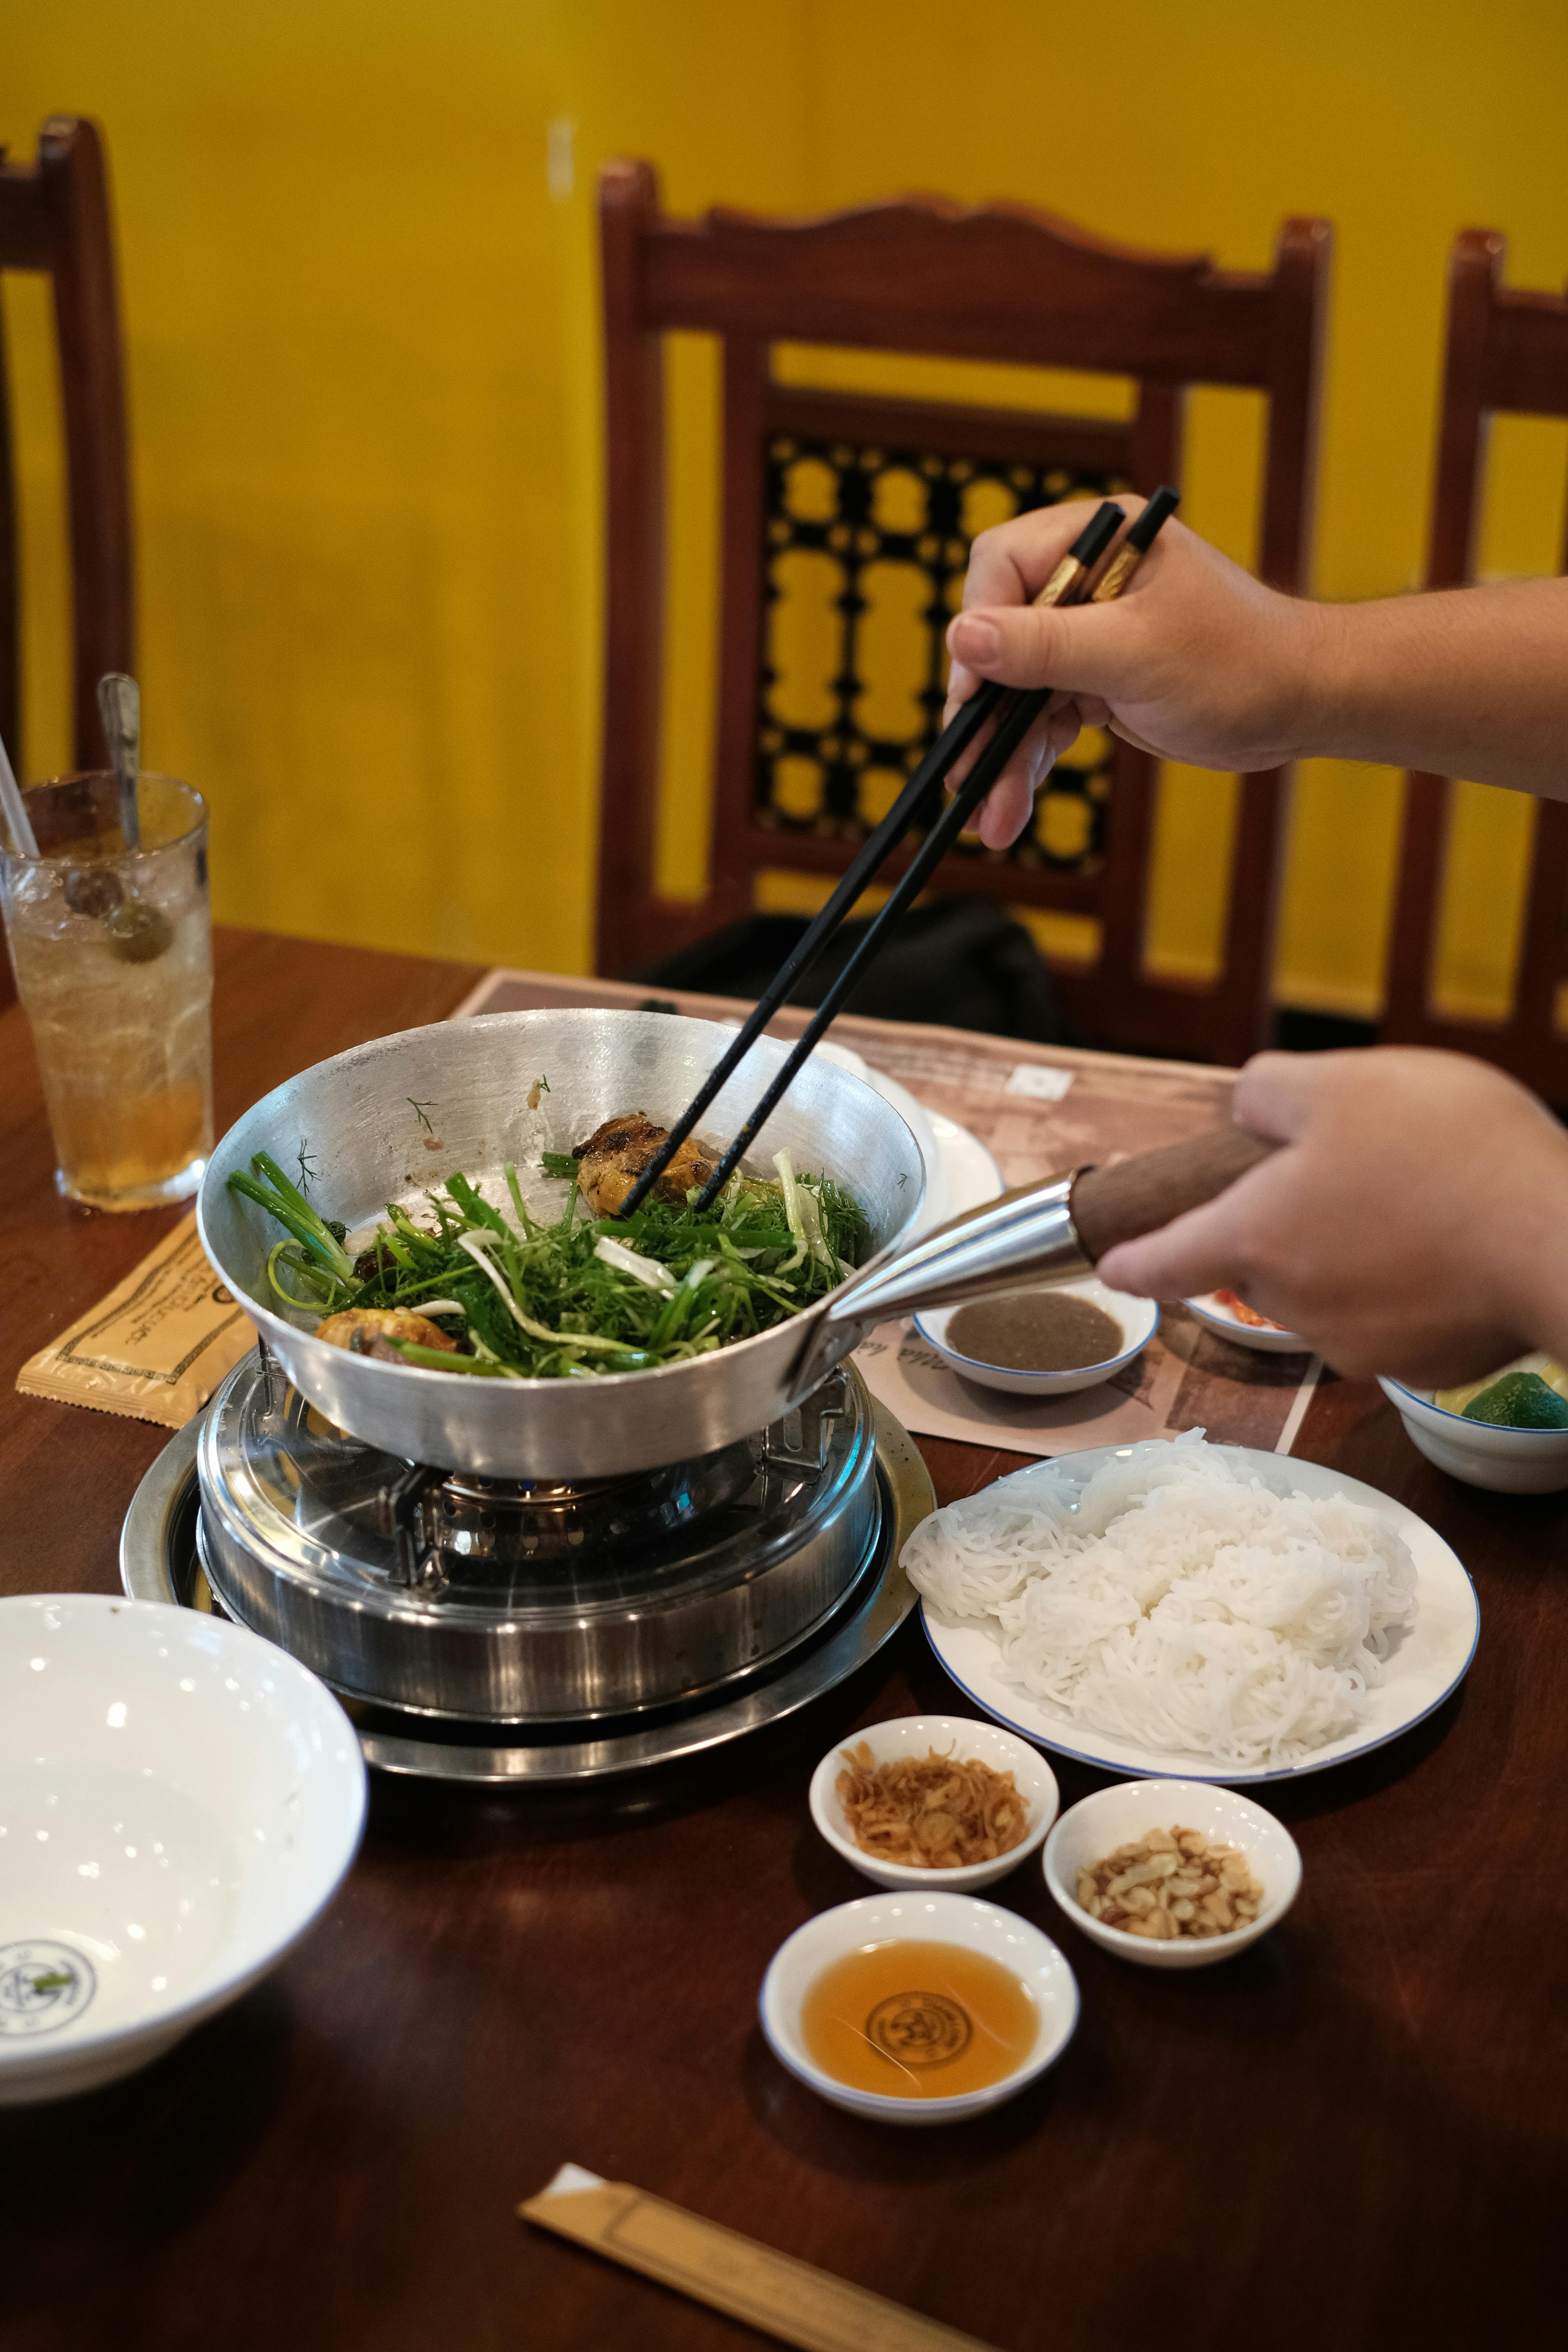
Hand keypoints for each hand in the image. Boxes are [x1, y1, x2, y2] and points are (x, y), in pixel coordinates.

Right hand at [942, 496, 1324, 848]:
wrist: (1300, 703)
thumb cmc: (1240, 661)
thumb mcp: (1136, 653)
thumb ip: (1046, 645)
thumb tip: (965, 636)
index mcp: (1098, 542)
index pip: (1002, 568)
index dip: (978, 630)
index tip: (973, 693)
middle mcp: (1085, 581)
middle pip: (998, 639)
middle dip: (983, 715)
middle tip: (965, 774)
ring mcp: (1087, 634)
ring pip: (1014, 691)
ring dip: (1000, 754)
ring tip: (990, 816)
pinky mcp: (1094, 680)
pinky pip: (1040, 720)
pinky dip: (1026, 762)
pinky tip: (1010, 806)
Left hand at [1094, 1047, 1567, 1383]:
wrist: (1562, 1239)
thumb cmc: (1447, 1152)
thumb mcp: (1341, 1082)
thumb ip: (1270, 1093)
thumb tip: (1247, 1110)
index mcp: (1255, 1236)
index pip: (1164, 1260)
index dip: (1134, 1257)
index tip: (1114, 1264)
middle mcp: (1294, 1303)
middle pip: (1263, 1262)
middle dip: (1293, 1220)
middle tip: (1358, 1168)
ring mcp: (1359, 1343)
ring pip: (1334, 1287)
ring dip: (1357, 1250)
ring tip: (1425, 1199)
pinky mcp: (1422, 1363)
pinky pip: (1398, 1315)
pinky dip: (1414, 1284)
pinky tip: (1459, 1244)